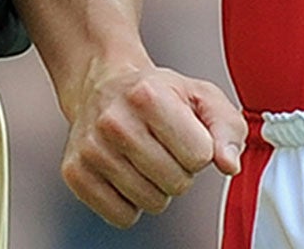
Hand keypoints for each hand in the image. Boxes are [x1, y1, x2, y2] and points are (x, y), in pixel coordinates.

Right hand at [60, 60, 243, 227]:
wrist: (103, 85)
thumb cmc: (160, 93)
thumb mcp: (202, 96)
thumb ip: (227, 128)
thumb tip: (229, 165)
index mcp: (147, 94)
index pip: (199, 156)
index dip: (200, 149)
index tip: (186, 132)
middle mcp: (113, 121)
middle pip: (177, 184)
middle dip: (180, 170)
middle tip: (165, 145)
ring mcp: (90, 149)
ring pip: (151, 203)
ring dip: (157, 186)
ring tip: (145, 156)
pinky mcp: (74, 174)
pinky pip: (122, 217)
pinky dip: (131, 203)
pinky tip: (126, 173)